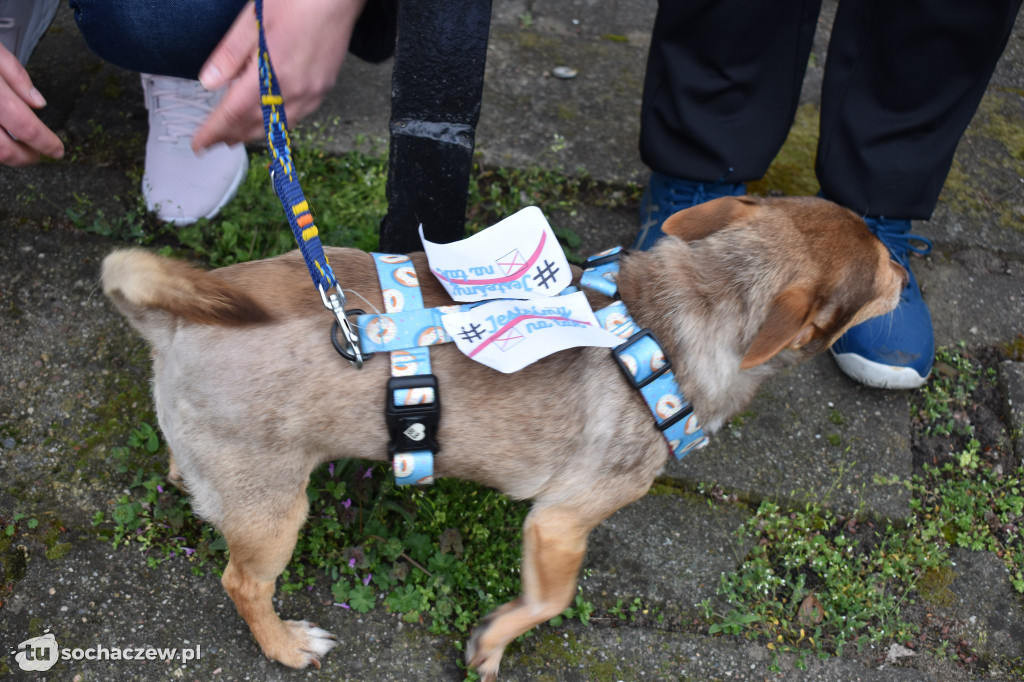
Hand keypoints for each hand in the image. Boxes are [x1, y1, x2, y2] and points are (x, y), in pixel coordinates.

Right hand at [0, 44, 63, 165]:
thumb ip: (16, 76)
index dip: (46, 143)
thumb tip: (39, 103)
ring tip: (21, 148)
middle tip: (39, 155)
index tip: (58, 150)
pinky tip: (1, 138)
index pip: (25, 127)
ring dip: (8, 155)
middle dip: (27, 158)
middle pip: (5, 151)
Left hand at [192, 0, 365, 151]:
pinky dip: (278, 124)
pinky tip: (270, 121)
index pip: (233, 112)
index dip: (213, 131)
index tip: (198, 144)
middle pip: (256, 124)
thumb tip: (210, 83)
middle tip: (214, 142)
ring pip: (278, 125)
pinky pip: (297, 116)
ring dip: (254, 134)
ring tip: (237, 137)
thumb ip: (230, 54)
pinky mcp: (324, 88)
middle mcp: (294, 90)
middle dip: (232, 135)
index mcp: (270, 72)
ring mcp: (312, 92)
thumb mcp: (253, 19)